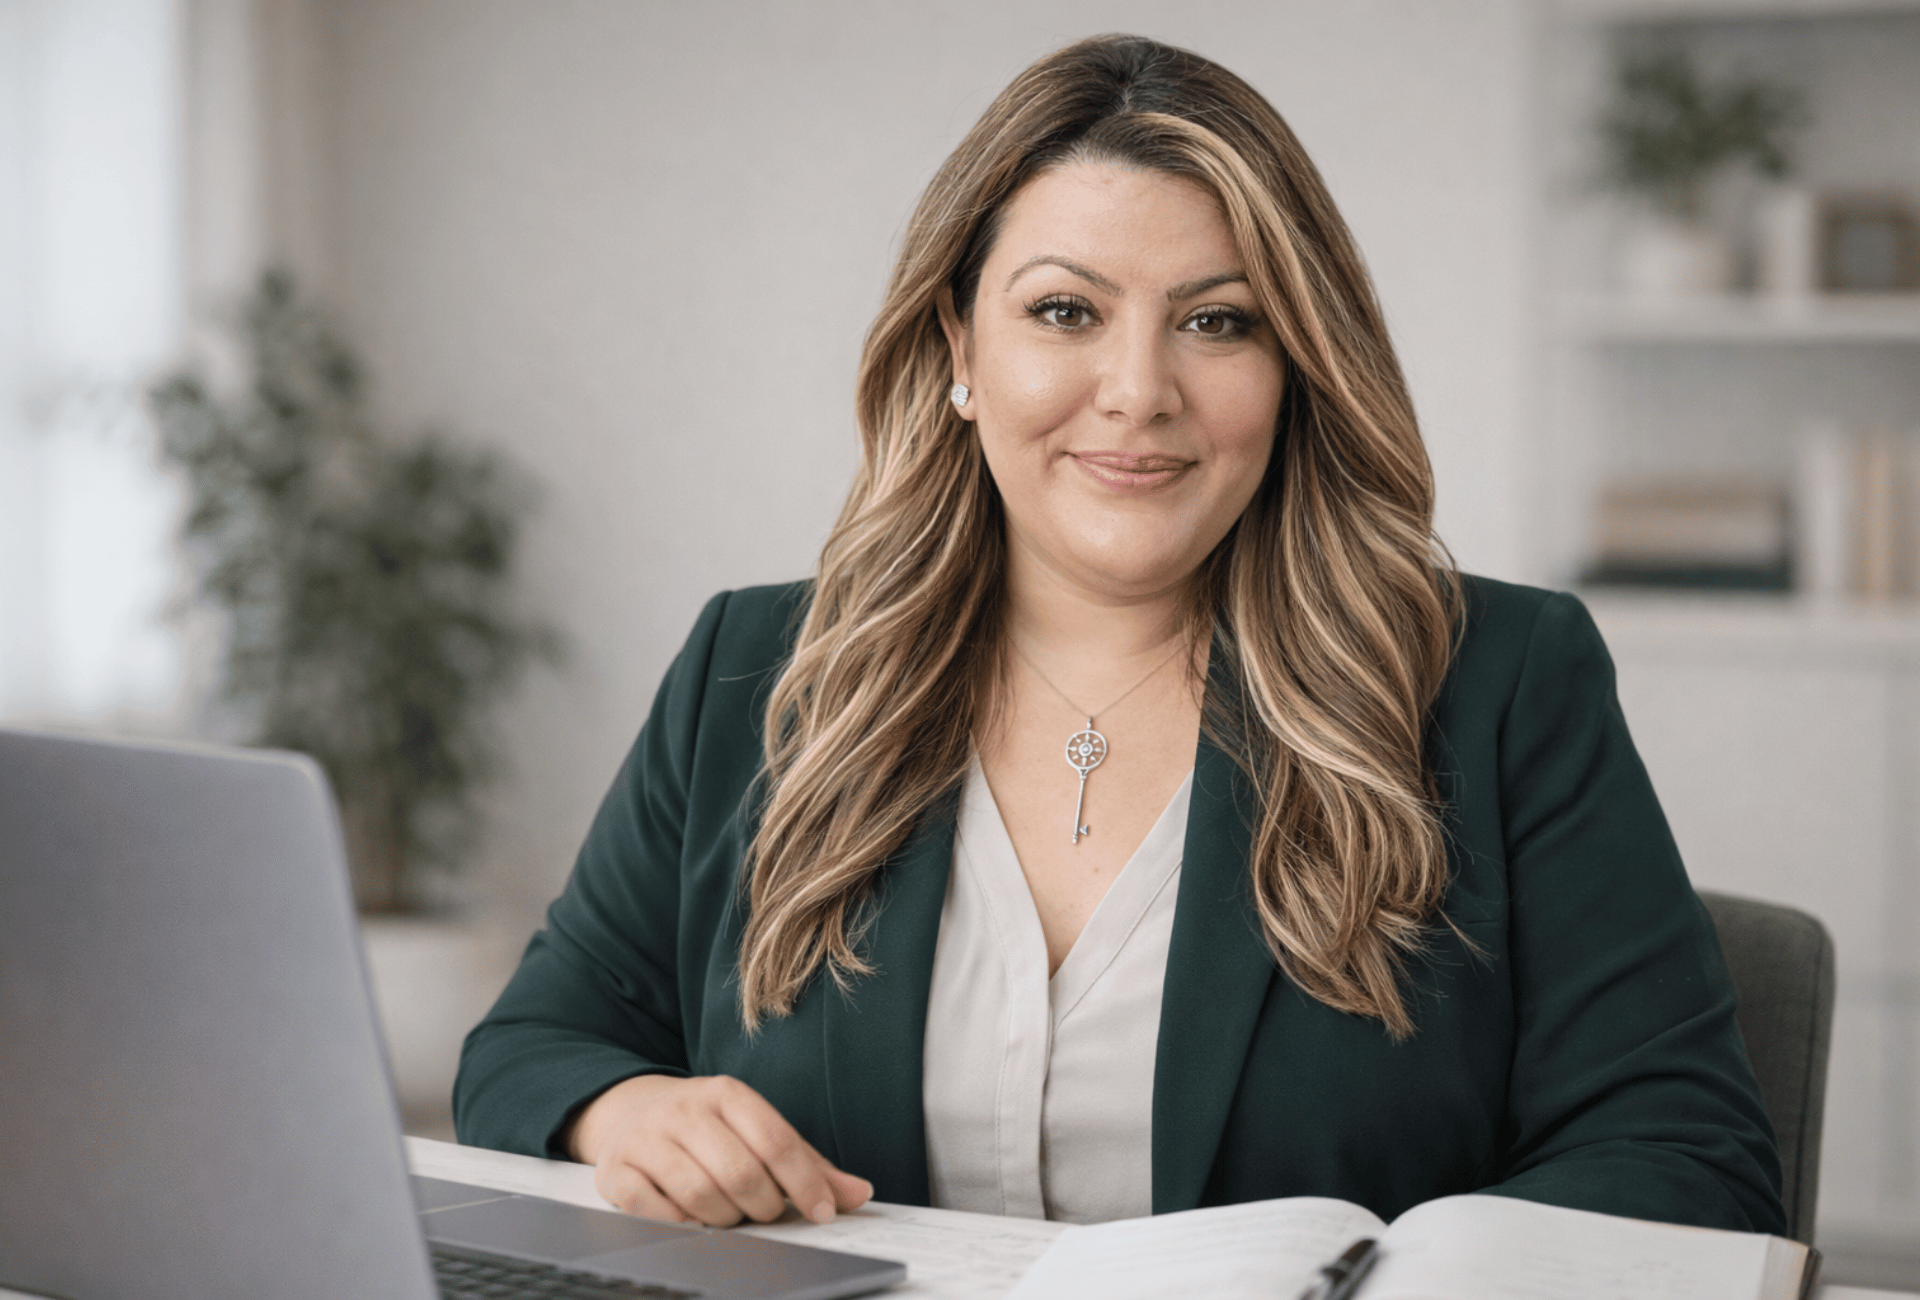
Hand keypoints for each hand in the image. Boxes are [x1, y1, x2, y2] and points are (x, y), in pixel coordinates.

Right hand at [569, 1073, 873, 1226]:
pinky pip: (654, 1212)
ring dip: (725, 1219)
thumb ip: (806, 1163)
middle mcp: (686, 1110)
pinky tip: (691, 1219)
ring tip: (729, 1215)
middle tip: (766, 1213)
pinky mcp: (616, 1171)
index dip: (805, 1183)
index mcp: (727, 1093)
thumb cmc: (705, 1128)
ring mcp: (648, 1139)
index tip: (823, 1213)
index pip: (776, 1140)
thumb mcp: (755, 1129)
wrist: (628, 1111)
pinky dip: (681, 1225)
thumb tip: (859, 1194)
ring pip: (701, 1195)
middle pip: (741, 1173)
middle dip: (764, 1206)